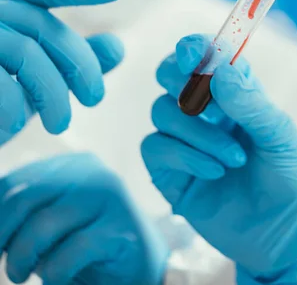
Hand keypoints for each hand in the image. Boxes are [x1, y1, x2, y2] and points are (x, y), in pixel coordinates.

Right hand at [0, 0, 124, 139]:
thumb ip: (74, 61)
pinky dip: (13, 107)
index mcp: (8, 8)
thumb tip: (116, 46)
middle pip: (44, 27)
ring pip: (25, 53)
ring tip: (61, 123)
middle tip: (94, 98)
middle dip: (79, 64)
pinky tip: (14, 124)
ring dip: (52, 93)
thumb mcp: (39, 77)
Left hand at [0, 153, 168, 284]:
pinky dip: (53, 273)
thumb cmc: (86, 249)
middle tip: (1, 264)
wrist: (141, 268)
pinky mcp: (121, 229)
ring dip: (21, 258)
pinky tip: (54, 280)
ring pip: (43, 223)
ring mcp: (109, 198)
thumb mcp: (51, 226)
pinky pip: (72, 250)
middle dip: (1, 236)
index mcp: (71, 165)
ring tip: (20, 274)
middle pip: (25, 198)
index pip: (15, 182)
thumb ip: (24, 216)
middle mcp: (92, 173)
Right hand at [142, 34, 296, 284]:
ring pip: (162, 112)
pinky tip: (215, 172)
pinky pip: (156, 149)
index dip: (194, 47)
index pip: (205, 57)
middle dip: (178, 80)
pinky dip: (184, 156)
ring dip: (198, 132)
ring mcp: (186, 143)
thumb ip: (250, 102)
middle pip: (169, 76)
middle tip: (205, 102)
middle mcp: (206, 113)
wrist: (294, 238)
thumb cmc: (295, 180)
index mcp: (235, 94)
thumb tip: (220, 71)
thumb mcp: (281, 135)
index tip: (193, 53)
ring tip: (234, 158)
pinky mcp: (172, 175)